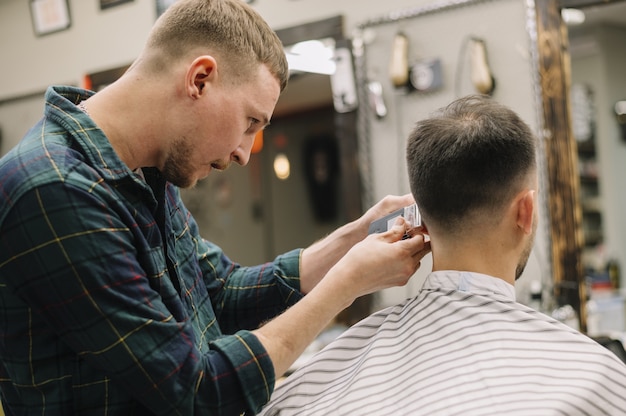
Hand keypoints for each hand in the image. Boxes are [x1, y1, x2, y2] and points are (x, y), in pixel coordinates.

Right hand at [299, 194, 418, 293]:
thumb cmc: (359, 258)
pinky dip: (407, 262)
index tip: (410, 229)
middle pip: (424, 250)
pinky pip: (410, 269)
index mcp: (402, 252)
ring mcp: (405, 275)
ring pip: (418, 260)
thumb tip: (403, 223)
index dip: (417, 232)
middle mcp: (407, 265)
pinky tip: (393, 258)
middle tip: (407, 236)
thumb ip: (394, 231)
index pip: (421, 239)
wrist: (349, 279)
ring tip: (398, 247)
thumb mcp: (376, 238)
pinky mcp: (400, 282)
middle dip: (418, 242)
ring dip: (413, 253)